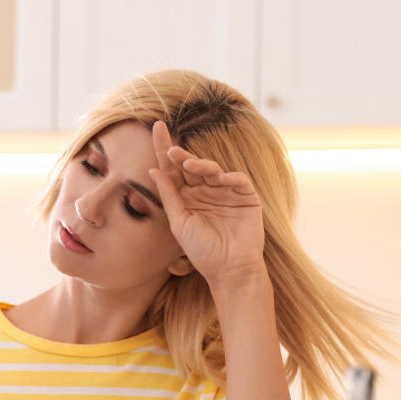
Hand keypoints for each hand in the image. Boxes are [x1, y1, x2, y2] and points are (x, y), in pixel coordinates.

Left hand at [147, 120, 265, 285]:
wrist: (229, 270)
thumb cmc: (203, 251)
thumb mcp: (180, 223)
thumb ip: (169, 197)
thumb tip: (154, 171)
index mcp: (187, 197)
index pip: (173, 170)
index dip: (165, 150)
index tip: (157, 128)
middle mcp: (205, 191)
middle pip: (191, 166)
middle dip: (181, 155)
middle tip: (170, 148)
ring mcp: (226, 193)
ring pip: (212, 169)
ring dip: (201, 164)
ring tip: (189, 164)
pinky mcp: (245, 197)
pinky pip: (238, 180)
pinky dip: (229, 176)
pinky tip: (218, 178)